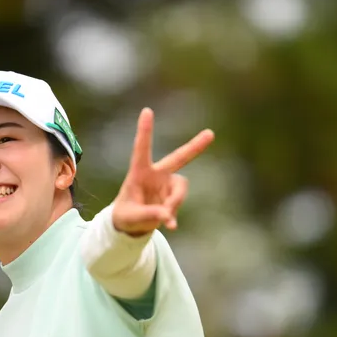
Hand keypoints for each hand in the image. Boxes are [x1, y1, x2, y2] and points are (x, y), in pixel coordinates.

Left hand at [112, 107, 213, 235]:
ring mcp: (166, 184)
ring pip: (181, 189)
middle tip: (210, 134)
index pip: (141, 149)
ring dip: (175, 202)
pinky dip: (174, 214)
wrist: (131, 225)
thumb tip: (167, 216)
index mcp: (139, 172)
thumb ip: (149, 215)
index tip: (147, 110)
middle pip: (178, 158)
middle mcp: (155, 174)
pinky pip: (179, 202)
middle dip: (195, 147)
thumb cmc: (125, 216)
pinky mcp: (172, 196)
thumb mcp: (132, 217)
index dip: (144, 130)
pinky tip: (170, 225)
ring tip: (164, 218)